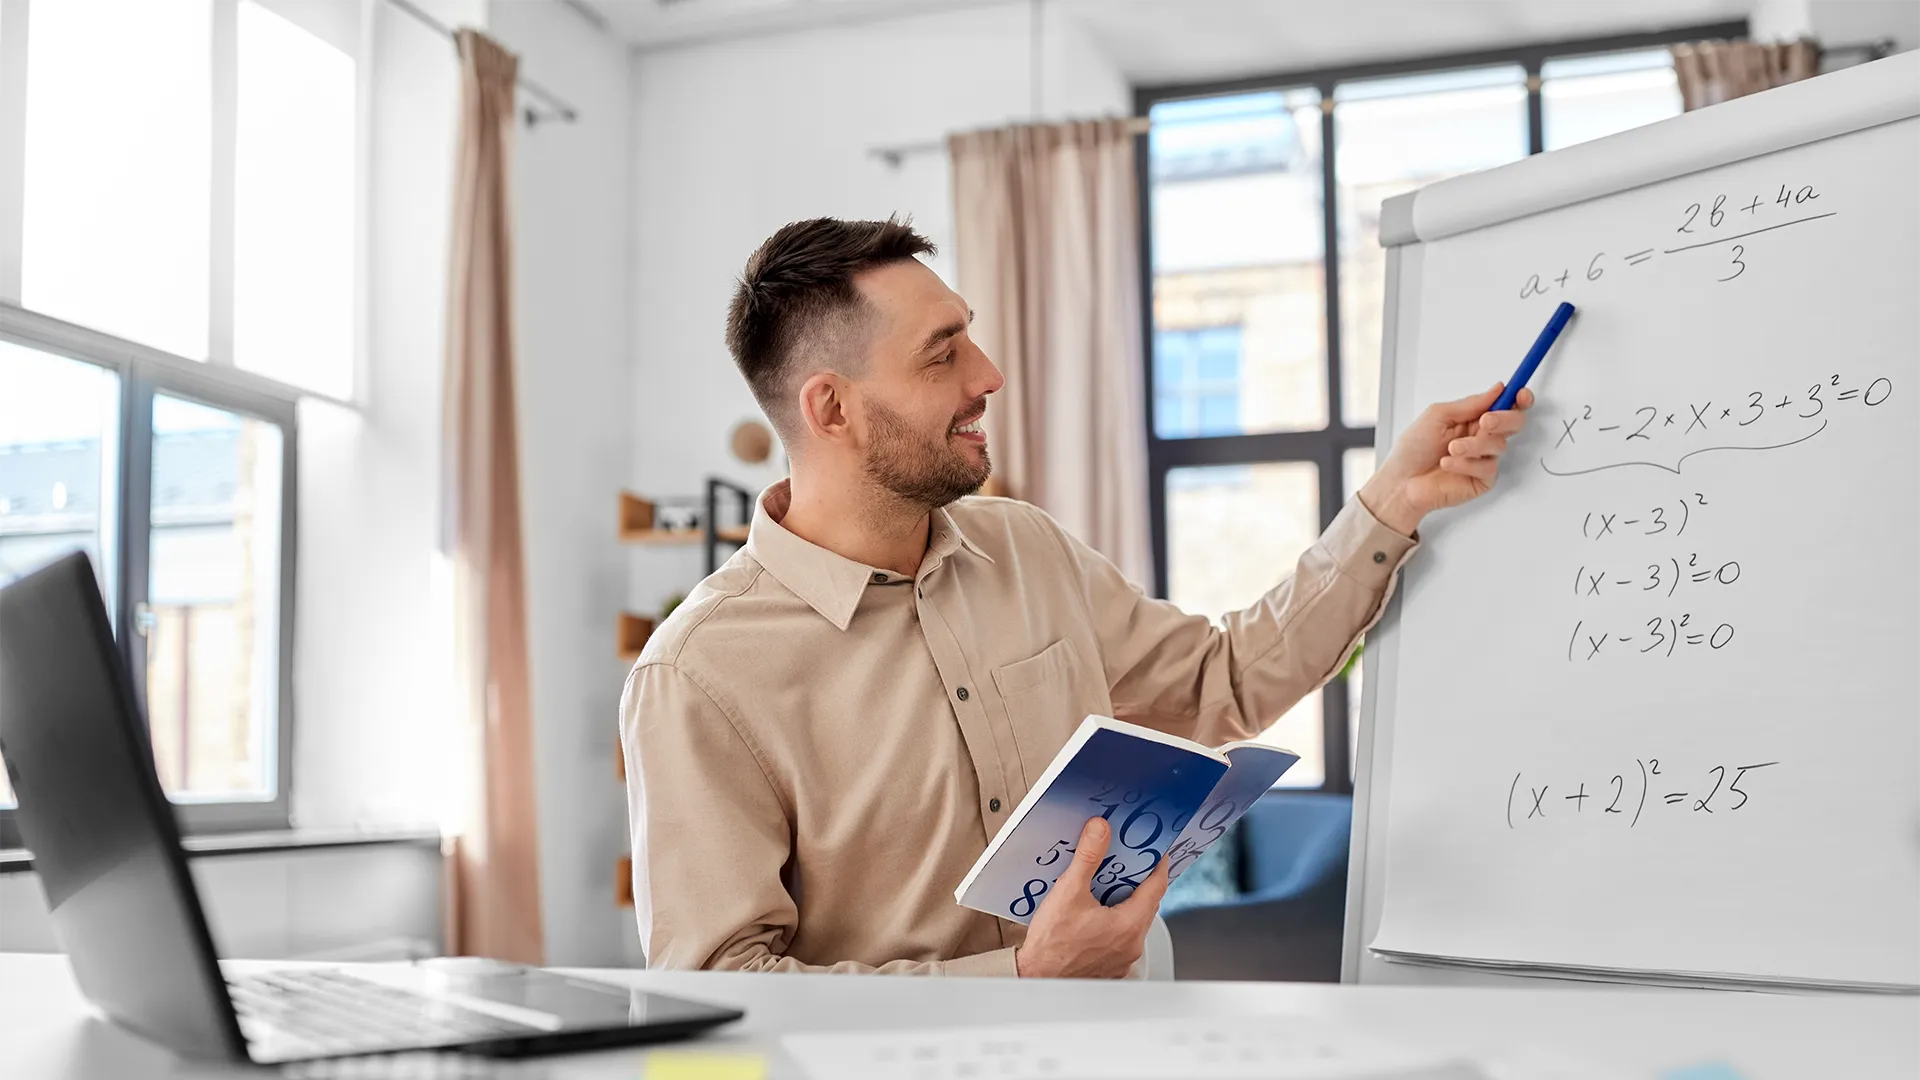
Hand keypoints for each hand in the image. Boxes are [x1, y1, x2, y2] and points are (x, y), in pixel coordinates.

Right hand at [1015, 817, 1170, 978]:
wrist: (1037, 978)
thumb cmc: (1051, 945)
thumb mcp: (1069, 891)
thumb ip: (1088, 857)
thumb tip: (1100, 831)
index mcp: (1129, 926)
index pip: (1157, 887)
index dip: (1158, 864)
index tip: (1156, 850)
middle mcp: (1131, 945)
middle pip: (1147, 904)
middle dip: (1140, 881)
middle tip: (1130, 862)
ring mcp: (1123, 958)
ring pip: (1134, 922)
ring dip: (1126, 903)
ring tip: (1109, 885)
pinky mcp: (1111, 966)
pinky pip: (1122, 938)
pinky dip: (1115, 922)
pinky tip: (1098, 913)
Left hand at [1358, 382, 1534, 534]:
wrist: (1401, 481)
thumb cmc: (1413, 449)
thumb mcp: (1438, 415)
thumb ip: (1470, 404)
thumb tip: (1498, 389)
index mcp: (1472, 418)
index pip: (1505, 405)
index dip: (1518, 398)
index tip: (1521, 394)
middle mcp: (1481, 437)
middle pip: (1513, 423)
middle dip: (1504, 419)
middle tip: (1485, 421)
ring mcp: (1483, 458)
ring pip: (1499, 445)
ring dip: (1473, 445)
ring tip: (1450, 449)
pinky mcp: (1482, 479)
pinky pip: (1488, 467)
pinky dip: (1466, 463)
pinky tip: (1448, 464)